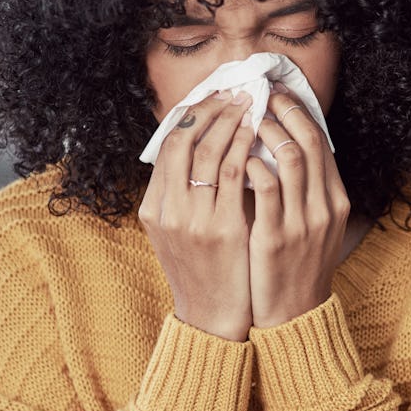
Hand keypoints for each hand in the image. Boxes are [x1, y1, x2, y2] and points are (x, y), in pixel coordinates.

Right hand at [139, 91, 255, 340]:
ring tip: (249, 103)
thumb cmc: (199, 270)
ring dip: (230, 121)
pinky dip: (243, 147)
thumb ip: (178, 195)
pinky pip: (233, 174)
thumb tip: (196, 150)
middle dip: (210, 110)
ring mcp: (192, 220)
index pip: (166, 146)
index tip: (212, 98)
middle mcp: (167, 211)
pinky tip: (256, 133)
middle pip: (182, 141)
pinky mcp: (222, 229)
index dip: (190, 115)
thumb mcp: (174, 233)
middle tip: (233, 92)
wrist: (210, 317)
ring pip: (208, 152)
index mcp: (153, 208)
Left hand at [246, 90, 349, 327]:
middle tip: (258, 95)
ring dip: (266, 132)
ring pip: (290, 157)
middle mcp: (324, 207)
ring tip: (244, 120)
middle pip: (309, 141)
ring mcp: (302, 222)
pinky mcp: (275, 238)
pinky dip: (251, 166)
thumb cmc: (294, 263)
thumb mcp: (311, 224)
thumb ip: (302, 189)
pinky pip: (265, 189)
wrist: (293, 314)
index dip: (298, 111)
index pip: (321, 141)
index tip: (276, 94)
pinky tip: (236, 159)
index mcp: (334, 200)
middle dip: (283, 110)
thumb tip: (281, 147)